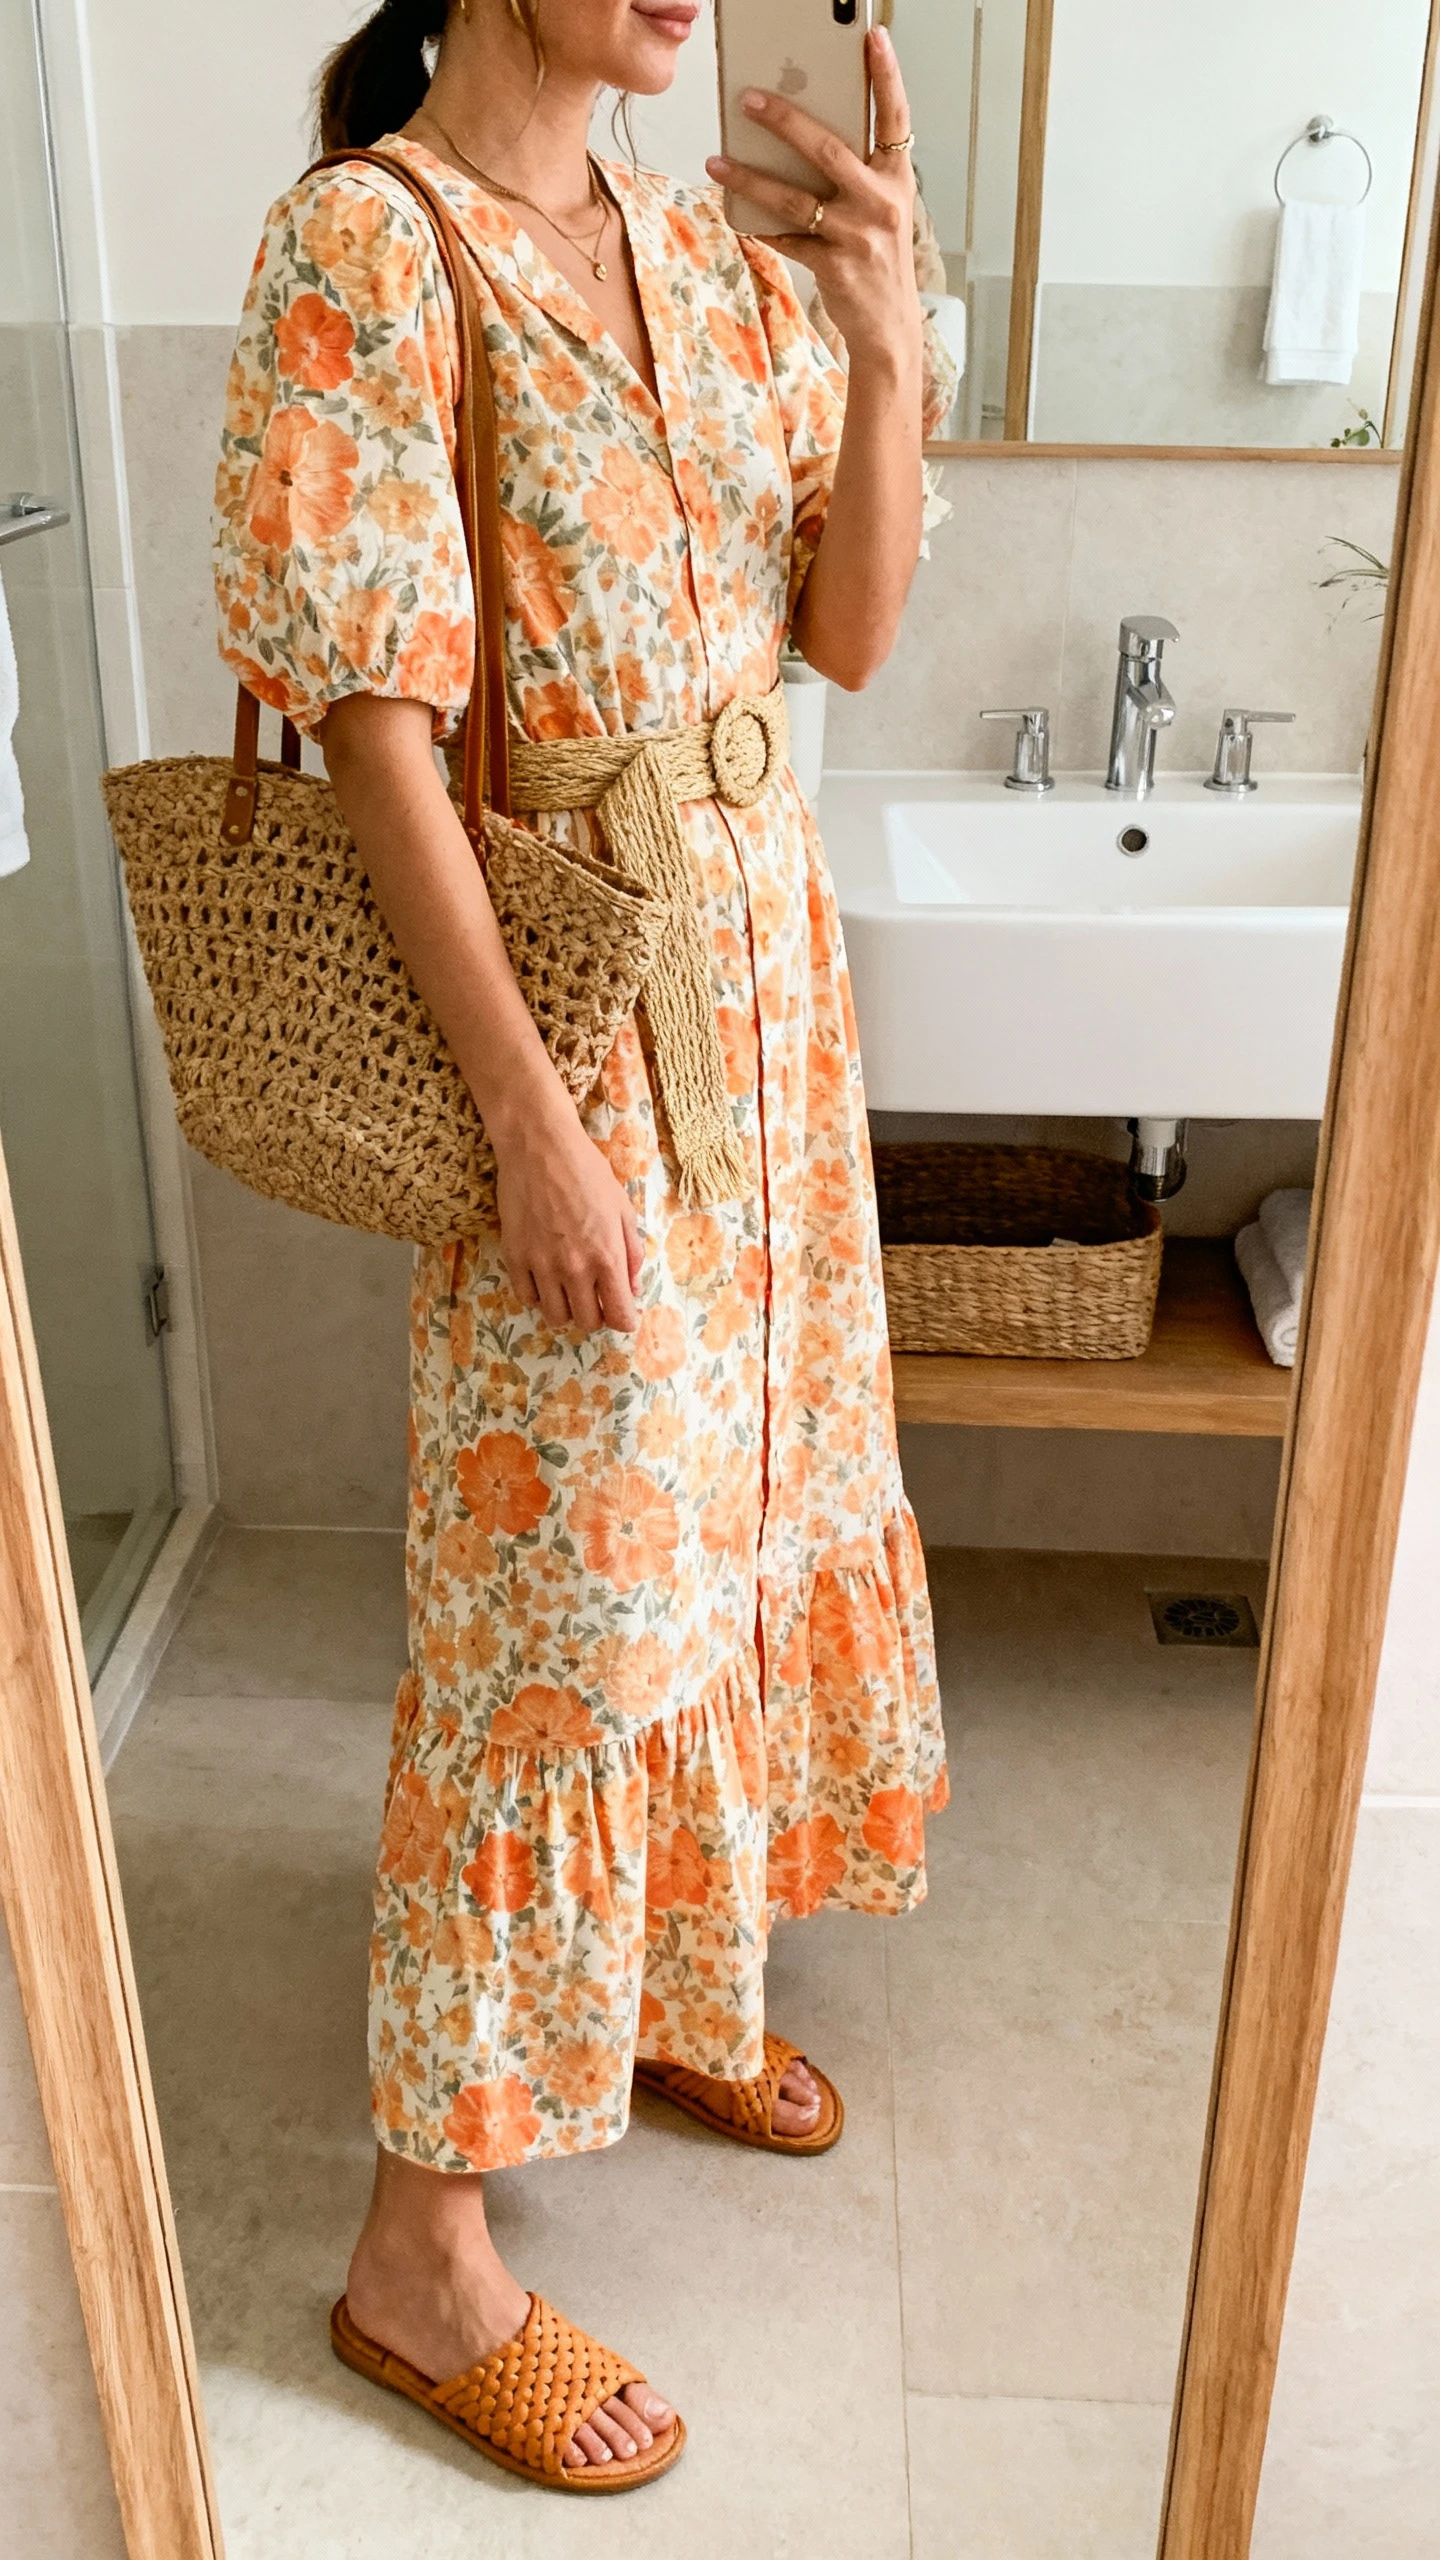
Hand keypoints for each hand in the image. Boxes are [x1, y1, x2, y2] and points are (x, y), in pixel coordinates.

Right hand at [492, 1090, 643, 1334]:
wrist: (540, 1148)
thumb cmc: (587, 1172)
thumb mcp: (623, 1208)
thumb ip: (631, 1253)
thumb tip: (632, 1288)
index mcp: (607, 1256)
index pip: (619, 1316)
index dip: (624, 1320)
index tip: (622, 1313)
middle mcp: (575, 1268)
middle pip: (587, 1322)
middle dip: (596, 1315)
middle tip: (596, 1297)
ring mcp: (541, 1265)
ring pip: (555, 1317)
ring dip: (566, 1309)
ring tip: (569, 1289)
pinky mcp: (515, 1257)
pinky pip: (526, 1297)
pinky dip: (538, 1295)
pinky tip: (545, 1277)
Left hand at [706, 25, 920, 370]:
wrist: (889, 326)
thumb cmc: (879, 257)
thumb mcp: (880, 208)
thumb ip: (854, 173)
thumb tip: (798, 136)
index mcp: (896, 179)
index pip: (895, 117)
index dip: (886, 76)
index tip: (873, 36)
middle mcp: (881, 203)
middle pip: (828, 149)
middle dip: (785, 120)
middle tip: (748, 99)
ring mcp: (858, 236)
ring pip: (795, 198)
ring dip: (751, 178)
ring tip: (717, 162)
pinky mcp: (834, 267)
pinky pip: (787, 239)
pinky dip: (760, 226)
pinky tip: (737, 212)